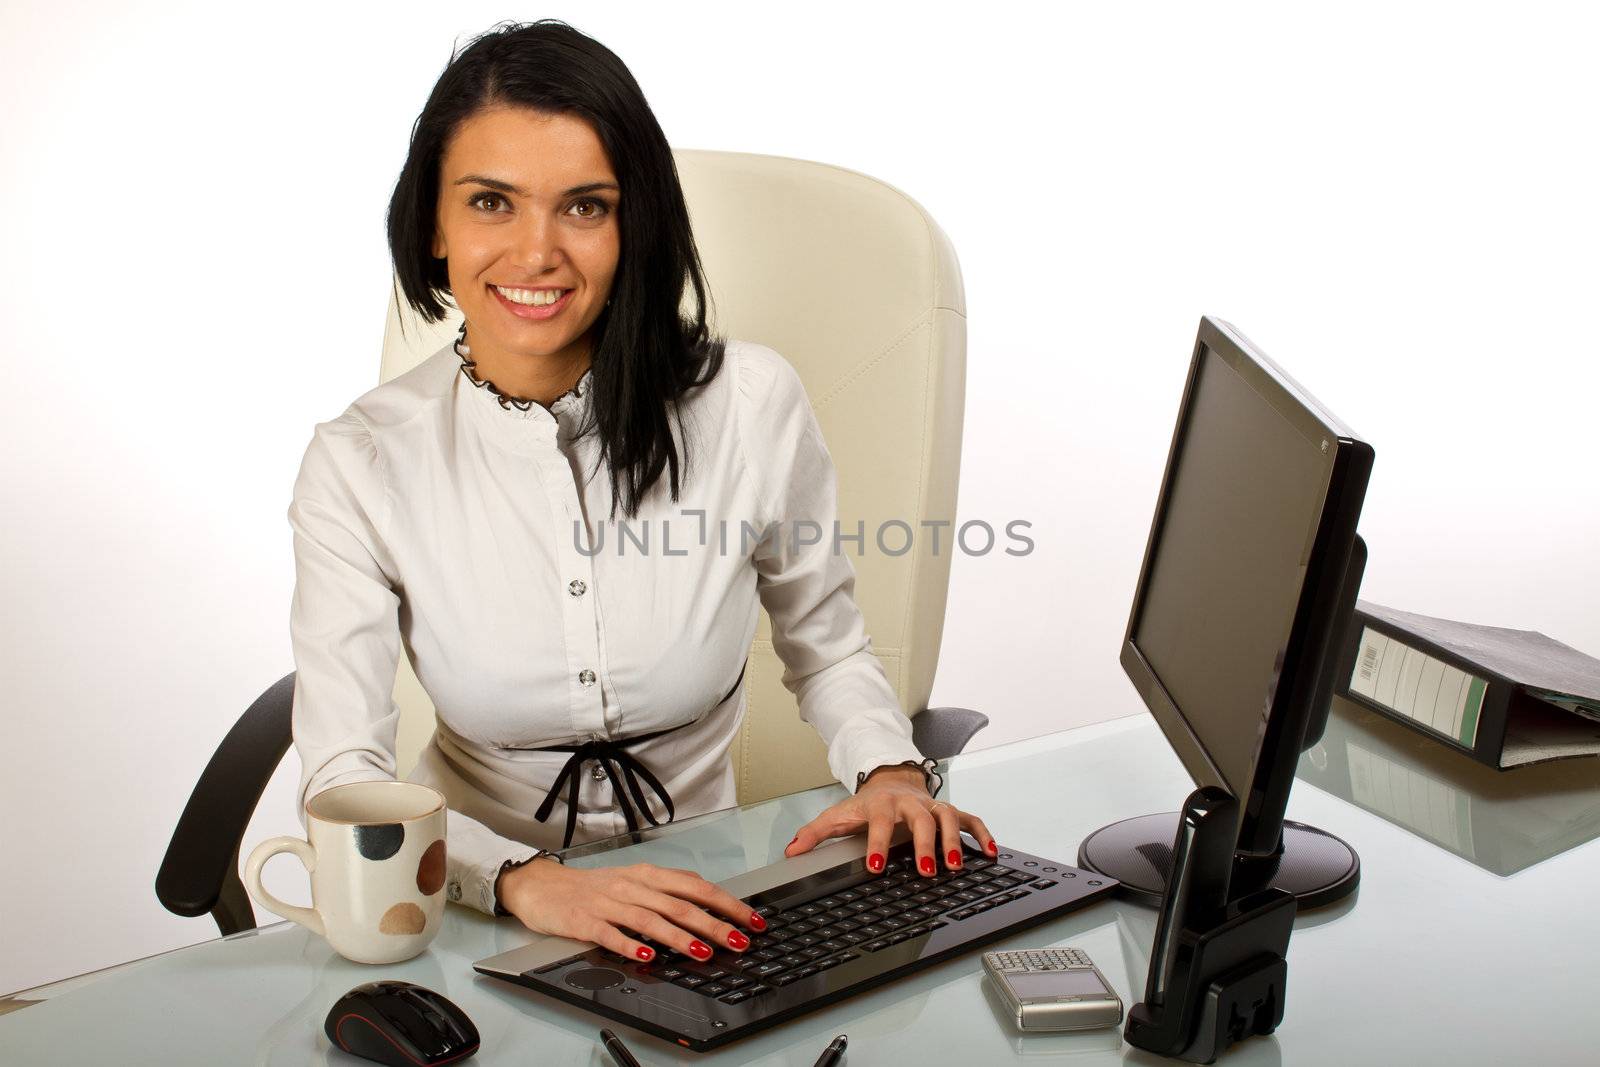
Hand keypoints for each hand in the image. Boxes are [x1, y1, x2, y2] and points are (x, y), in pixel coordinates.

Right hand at [496, 857, 766, 963]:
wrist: (541, 885)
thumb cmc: (592, 887)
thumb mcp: (634, 882)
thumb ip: (666, 891)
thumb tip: (706, 900)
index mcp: (647, 876)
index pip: (696, 887)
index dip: (726, 903)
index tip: (752, 919)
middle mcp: (632, 887)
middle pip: (679, 904)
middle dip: (714, 923)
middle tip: (740, 940)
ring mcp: (608, 904)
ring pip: (650, 919)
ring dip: (679, 937)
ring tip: (703, 951)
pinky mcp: (585, 922)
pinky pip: (610, 934)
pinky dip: (629, 945)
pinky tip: (646, 957)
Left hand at [782, 764, 997, 877]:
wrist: (890, 779)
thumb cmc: (866, 804)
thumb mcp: (838, 815)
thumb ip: (815, 834)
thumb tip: (791, 852)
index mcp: (881, 805)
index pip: (878, 824)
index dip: (877, 845)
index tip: (877, 867)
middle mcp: (910, 804)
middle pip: (920, 819)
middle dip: (924, 844)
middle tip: (926, 870)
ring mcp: (933, 806)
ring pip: (948, 818)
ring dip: (954, 841)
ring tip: (955, 867)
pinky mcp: (949, 810)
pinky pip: (970, 820)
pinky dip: (982, 834)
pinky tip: (990, 854)